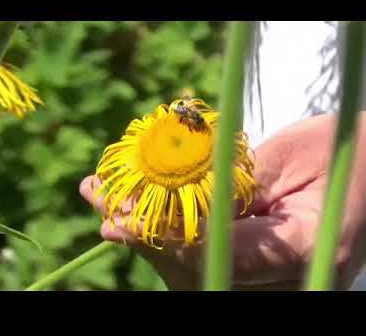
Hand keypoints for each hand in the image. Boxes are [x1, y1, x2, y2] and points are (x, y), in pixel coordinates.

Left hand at [80, 113, 365, 289]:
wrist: (362, 172)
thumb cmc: (339, 154)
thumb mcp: (292, 157)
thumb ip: (238, 183)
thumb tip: (167, 198)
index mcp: (311, 248)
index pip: (229, 255)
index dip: (170, 239)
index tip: (118, 220)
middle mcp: (288, 280)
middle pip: (198, 273)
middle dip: (142, 236)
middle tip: (99, 198)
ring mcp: (269, 283)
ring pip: (190, 274)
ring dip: (140, 235)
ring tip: (100, 195)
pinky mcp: (250, 274)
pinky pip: (195, 264)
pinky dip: (158, 237)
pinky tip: (125, 210)